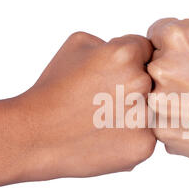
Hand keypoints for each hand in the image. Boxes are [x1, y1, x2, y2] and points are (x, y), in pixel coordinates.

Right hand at [15, 32, 155, 179]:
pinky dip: (131, 136)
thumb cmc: (53, 88)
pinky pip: (147, 135)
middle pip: (153, 79)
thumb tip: (134, 49)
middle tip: (107, 98)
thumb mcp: (77, 45)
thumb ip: (113, 41)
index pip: (146, 49)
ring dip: (136, 112)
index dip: (129, 60)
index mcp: (126, 55)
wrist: (35, 135)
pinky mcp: (144, 147)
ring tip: (104, 119)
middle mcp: (141, 84)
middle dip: (134, 85)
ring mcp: (145, 118)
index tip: (111, 73)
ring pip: (153, 109)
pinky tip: (106, 137)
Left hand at [147, 18, 188, 169]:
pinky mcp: (161, 130)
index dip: (174, 45)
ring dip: (170, 98)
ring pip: (153, 95)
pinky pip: (160, 120)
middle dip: (170, 71)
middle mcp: (161, 68)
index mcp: (177, 39)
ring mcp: (158, 102)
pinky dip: (175, 122)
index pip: (156, 33)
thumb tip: (172, 33)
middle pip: (152, 64)